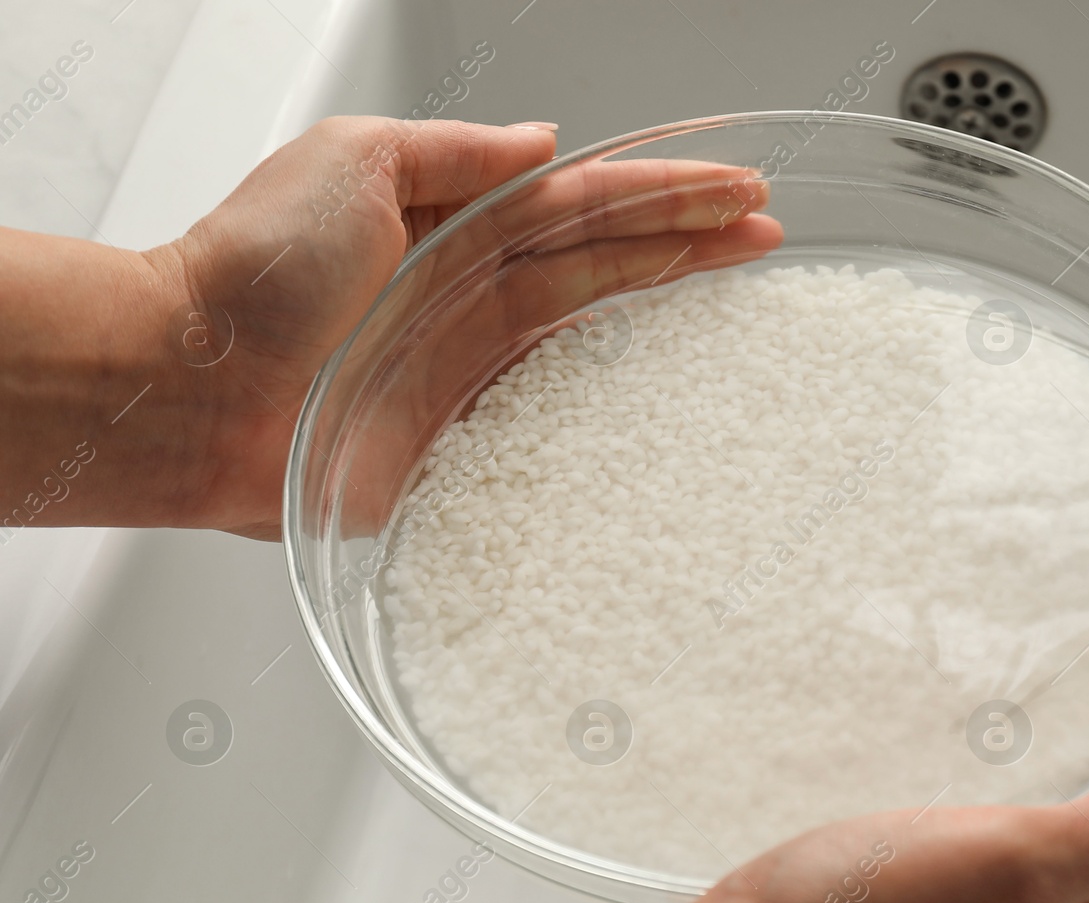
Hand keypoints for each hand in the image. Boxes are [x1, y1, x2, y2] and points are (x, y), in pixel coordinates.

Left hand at [140, 116, 781, 537]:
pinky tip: (672, 398)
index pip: (584, 200)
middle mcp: (473, 294)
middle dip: (689, 240)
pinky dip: (617, 411)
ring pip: (596, 329)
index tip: (732, 188)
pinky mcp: (467, 442)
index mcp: (454, 223)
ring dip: (670, 302)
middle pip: (607, 260)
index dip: (662, 191)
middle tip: (763, 232)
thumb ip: (451, 150)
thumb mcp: (350, 160)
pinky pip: (558, 422)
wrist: (190, 385)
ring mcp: (476, 370)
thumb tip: (538, 138)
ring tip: (740, 282)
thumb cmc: (249, 271)